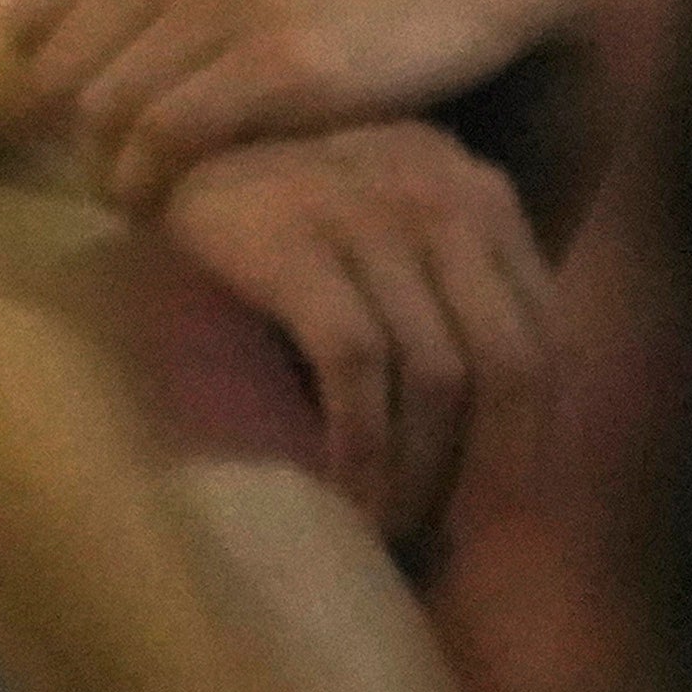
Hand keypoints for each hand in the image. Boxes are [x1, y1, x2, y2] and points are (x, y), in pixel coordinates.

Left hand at [6, 0, 541, 204]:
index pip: (29, 17)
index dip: (43, 86)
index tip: (81, 128)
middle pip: (54, 72)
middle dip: (68, 137)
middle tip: (106, 177)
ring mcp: (221, 4)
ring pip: (101, 112)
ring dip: (108, 173)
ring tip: (140, 203)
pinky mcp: (277, 66)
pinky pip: (167, 140)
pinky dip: (154, 185)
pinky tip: (176, 210)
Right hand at [151, 122, 550, 544]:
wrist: (145, 151)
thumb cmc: (271, 210)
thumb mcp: (382, 227)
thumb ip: (446, 286)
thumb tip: (507, 435)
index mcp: (475, 190)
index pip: (545, 337)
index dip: (534, 439)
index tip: (499, 513)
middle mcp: (438, 190)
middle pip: (510, 361)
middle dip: (491, 471)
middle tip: (453, 540)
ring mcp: (365, 208)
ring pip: (437, 374)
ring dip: (420, 474)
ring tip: (390, 526)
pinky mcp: (293, 236)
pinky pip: (355, 365)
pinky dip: (360, 443)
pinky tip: (344, 491)